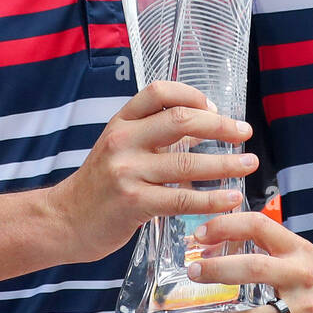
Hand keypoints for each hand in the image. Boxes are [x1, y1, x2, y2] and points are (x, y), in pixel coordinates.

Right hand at [51, 81, 256, 264]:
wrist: (64, 221)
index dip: (192, 95)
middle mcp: (123, 141)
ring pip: (188, 163)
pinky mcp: (134, 203)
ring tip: (248, 164)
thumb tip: (204, 127)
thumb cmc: (100, 185)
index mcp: (121, 122)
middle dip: (220, 127)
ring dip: (226, 164)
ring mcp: (127, 172)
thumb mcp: (120, 148)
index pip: (159, 92)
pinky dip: (212, 199)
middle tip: (244, 134)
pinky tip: (231, 199)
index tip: (215, 109)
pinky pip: (182, 199)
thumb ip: (155, 136)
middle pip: (181, 121)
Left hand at [187, 210, 312, 312]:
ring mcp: (303, 305)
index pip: (258, 224)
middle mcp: (299, 273)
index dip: (225, 225)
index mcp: (298, 248)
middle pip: (250, 267)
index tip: (201, 233)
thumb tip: (236, 256)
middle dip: (216, 269)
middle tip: (192, 271)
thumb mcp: (311, 256)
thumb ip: (279, 256)